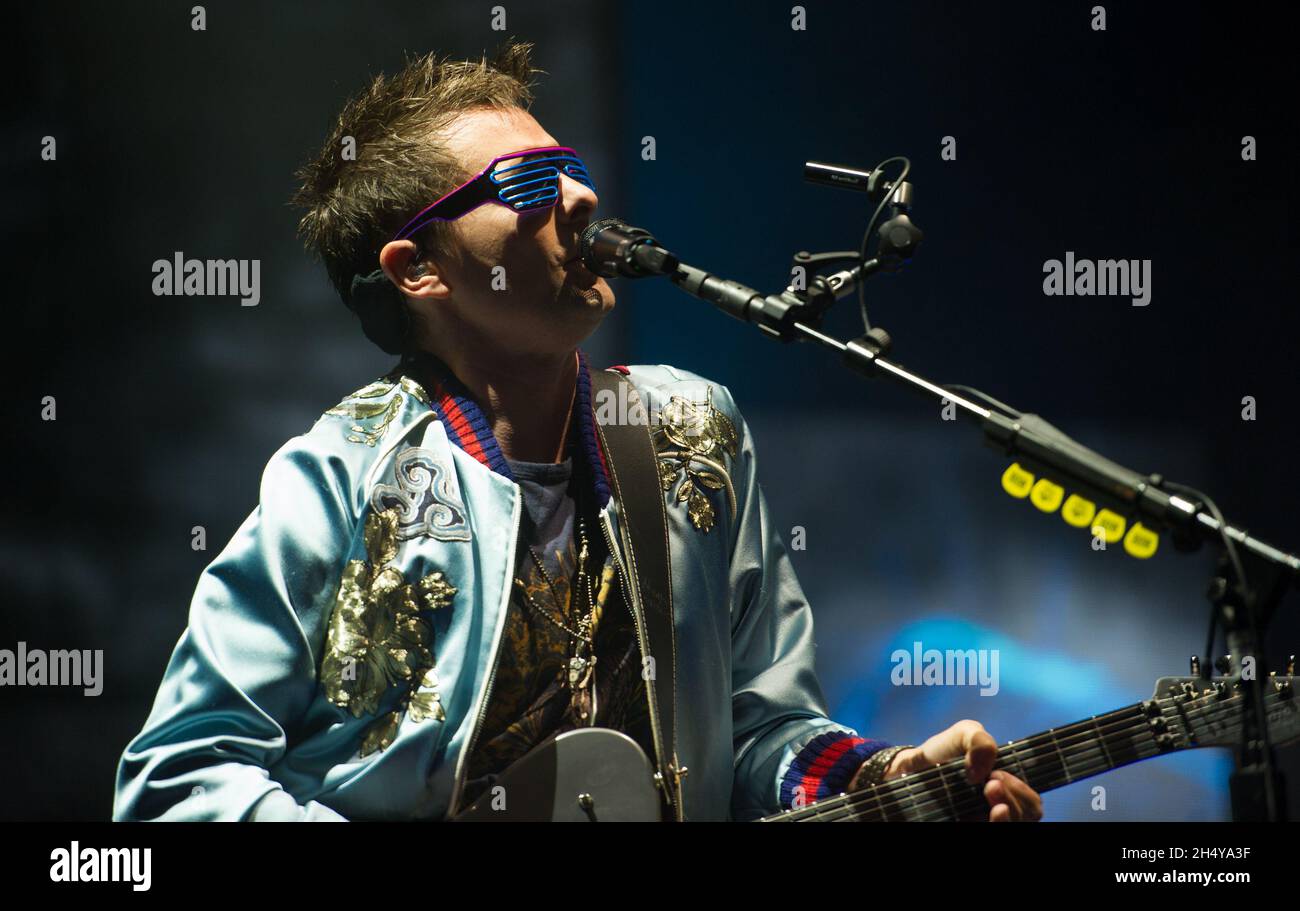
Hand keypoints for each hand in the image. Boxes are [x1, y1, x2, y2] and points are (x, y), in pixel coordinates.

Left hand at [851, 719, 1042, 821]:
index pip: (1031, 803)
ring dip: (1006, 815)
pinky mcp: (965, 824)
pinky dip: (990, 825)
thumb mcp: (964, 733)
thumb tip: (986, 774)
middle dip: (1014, 800)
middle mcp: (999, 808)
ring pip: (1011, 825)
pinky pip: (983, 828)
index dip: (1022, 792)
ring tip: (990, 797)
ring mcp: (982, 819)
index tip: (997, 776)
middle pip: (1027, 816)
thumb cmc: (942, 753)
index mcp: (1007, 789)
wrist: (910, 769)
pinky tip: (980, 816)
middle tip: (991, 784)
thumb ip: (981, 741)